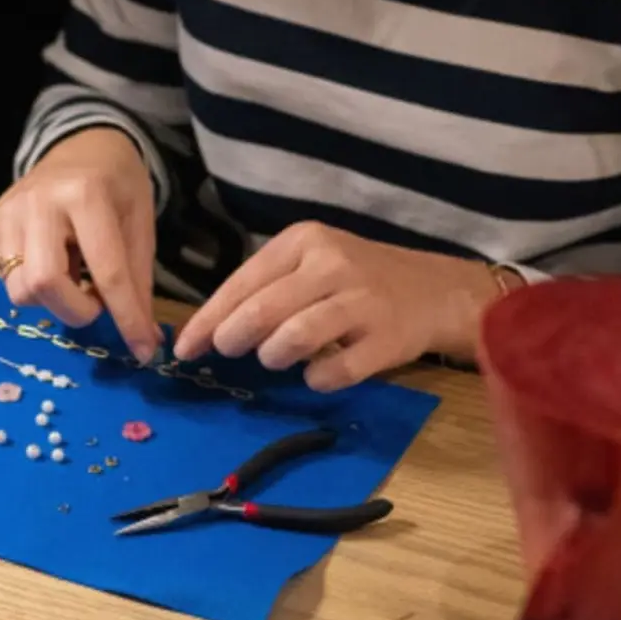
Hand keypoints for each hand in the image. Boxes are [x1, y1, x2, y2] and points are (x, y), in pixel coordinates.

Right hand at [0, 127, 161, 362]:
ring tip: (72, 273)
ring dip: (54, 299)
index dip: (126, 317)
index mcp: (85, 195)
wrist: (80, 144)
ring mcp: (6, 212)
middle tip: (95, 303)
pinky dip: (33, 284)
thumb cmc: (117, 186)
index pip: (106, 272)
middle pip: (44, 284)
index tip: (142, 351)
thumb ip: (138, 281)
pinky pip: (5, 278)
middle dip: (75, 310)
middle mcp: (38, 202)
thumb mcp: (140, 224)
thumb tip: (145, 342)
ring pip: (20, 290)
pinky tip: (51, 259)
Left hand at [173, 221, 513, 390]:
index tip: (184, 348)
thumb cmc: (357, 280)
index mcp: (304, 240)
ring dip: (273, 356)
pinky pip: (335, 371)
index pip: (242, 282)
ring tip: (276, 358)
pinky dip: (316, 379)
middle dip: (233, 337)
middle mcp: (332, 263)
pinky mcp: (386, 338)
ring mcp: (362, 300)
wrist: (435, 290)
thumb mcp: (311, 265)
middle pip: (262, 309)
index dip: (208, 320)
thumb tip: (209, 331)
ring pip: (294, 338)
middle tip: (228, 351)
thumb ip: (266, 289)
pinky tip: (318, 373)